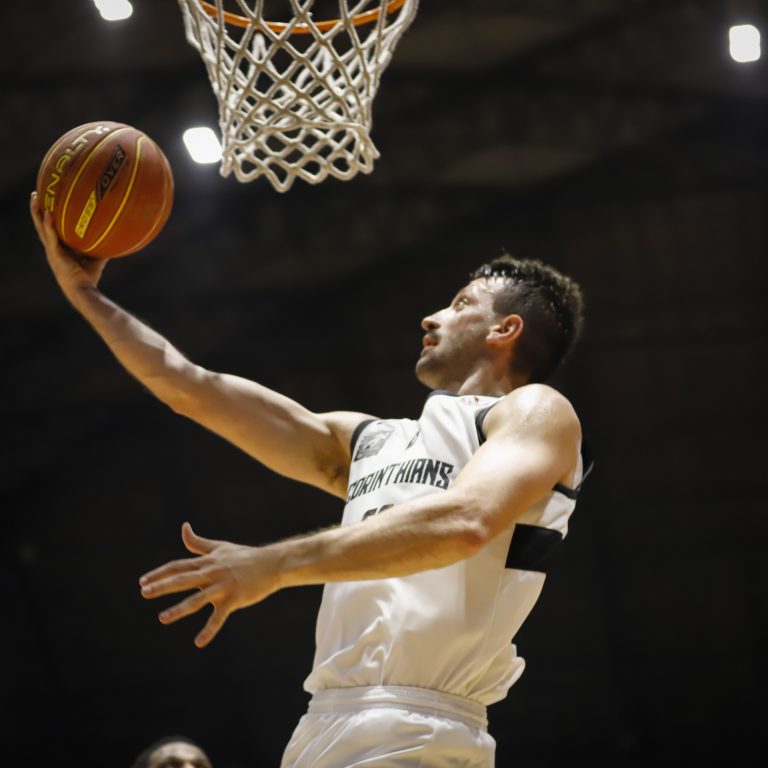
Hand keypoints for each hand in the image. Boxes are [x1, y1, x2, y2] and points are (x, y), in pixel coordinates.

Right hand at [30, 191, 106, 302]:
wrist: (83, 292)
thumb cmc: (88, 279)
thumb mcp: (96, 260)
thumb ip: (101, 250)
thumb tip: (114, 240)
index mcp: (58, 250)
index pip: (50, 230)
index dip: (46, 218)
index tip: (46, 203)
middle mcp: (52, 249)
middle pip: (41, 225)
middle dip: (37, 210)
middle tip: (36, 194)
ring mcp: (52, 252)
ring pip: (41, 228)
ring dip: (37, 212)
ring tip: (35, 197)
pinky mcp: (55, 255)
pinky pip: (51, 237)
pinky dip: (49, 225)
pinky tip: (49, 213)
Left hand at [139, 522, 281, 647]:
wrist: (272, 564)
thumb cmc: (245, 556)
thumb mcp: (220, 547)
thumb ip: (198, 543)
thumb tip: (183, 527)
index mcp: (207, 562)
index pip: (178, 566)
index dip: (159, 574)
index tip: (143, 582)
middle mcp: (212, 573)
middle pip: (182, 579)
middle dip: (162, 586)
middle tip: (144, 593)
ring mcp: (222, 586)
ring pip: (197, 599)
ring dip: (178, 609)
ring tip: (162, 618)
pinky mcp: (234, 599)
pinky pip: (219, 617)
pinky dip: (209, 630)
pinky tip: (198, 643)